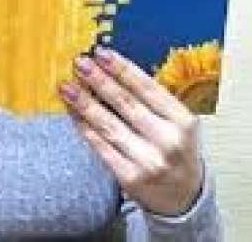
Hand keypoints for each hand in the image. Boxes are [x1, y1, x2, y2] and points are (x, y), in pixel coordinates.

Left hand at [59, 47, 202, 215]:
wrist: (184, 198)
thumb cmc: (177, 152)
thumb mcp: (178, 123)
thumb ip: (154, 101)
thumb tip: (113, 70)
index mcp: (183, 121)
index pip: (148, 88)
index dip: (122, 69)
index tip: (101, 53)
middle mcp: (168, 140)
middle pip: (126, 104)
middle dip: (99, 81)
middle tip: (79, 63)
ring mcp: (149, 161)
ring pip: (109, 126)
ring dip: (85, 103)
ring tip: (67, 86)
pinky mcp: (130, 177)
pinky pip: (102, 147)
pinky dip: (85, 128)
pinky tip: (73, 113)